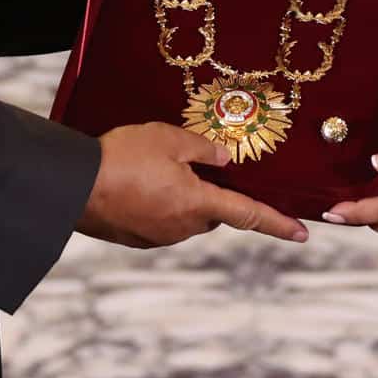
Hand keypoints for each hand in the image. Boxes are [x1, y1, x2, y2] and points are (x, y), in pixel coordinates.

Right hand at [75, 122, 308, 247]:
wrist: (74, 186)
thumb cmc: (122, 157)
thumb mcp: (168, 138)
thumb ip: (203, 149)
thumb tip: (224, 159)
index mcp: (198, 203)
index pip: (249, 215)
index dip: (278, 224)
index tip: (303, 234)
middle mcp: (183, 227)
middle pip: (213, 212)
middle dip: (212, 193)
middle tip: (195, 165)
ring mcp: (159, 236)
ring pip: (186, 216)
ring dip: (182, 197)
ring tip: (155, 168)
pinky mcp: (138, 239)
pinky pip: (161, 221)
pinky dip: (159, 204)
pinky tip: (138, 183)